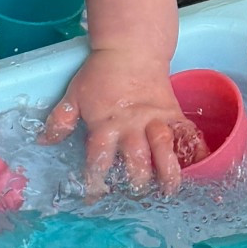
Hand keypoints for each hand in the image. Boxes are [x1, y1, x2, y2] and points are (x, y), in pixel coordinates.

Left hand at [42, 48, 200, 194]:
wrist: (131, 49)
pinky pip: (187, 132)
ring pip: (164, 148)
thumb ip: (60, 120)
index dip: (96, 181)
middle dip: (137, 181)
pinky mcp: (173, 113)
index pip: (99, 158)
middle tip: (137, 196)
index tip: (94, 199)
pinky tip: (202, 164)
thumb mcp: (74, 95)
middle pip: (136, 158)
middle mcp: (132, 125)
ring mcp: (156, 119)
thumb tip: (44, 142)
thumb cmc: (100, 74)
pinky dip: (195, 148)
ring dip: (168, 171)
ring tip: (170, 191)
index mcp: (106, 124)